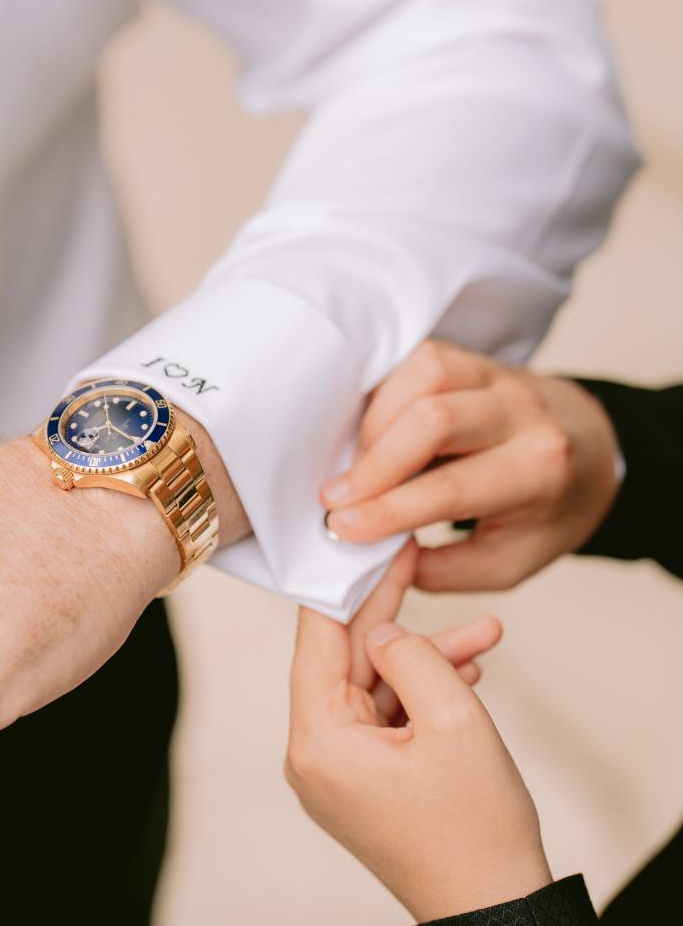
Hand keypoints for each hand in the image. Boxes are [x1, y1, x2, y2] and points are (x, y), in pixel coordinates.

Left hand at [286, 555, 550, 922]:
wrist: (494, 913)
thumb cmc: (475, 828)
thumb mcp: (453, 718)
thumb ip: (410, 656)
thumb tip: (380, 632)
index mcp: (317, 740)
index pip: (316, 639)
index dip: (344, 585)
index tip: (365, 543)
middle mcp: (312, 757)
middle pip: (343, 661)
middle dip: (392, 618)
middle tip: (417, 562)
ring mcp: (336, 774)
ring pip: (373, 688)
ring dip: (424, 660)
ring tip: (485, 632)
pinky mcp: (362, 785)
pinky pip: (384, 720)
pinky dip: (422, 695)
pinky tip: (469, 671)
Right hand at [320, 340, 620, 590]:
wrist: (592, 450)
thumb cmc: (546, 512)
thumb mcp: (509, 564)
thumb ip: (443, 569)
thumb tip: (377, 556)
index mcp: (539, 471)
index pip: (452, 487)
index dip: (389, 508)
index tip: (341, 528)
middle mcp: (523, 413)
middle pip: (435, 418)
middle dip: (374, 463)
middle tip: (334, 499)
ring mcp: (497, 374)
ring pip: (426, 373)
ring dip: (376, 422)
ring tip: (358, 465)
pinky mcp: (472, 356)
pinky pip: (419, 358)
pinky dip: (384, 394)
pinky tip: (371, 431)